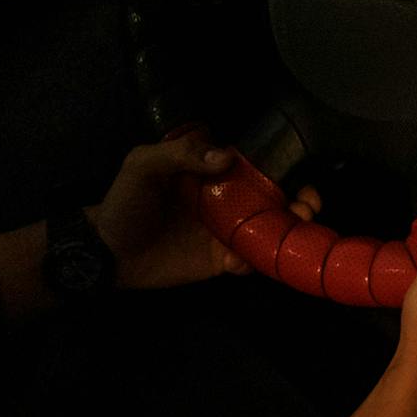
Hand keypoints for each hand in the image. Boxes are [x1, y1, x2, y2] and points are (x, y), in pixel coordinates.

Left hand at [92, 133, 321, 288]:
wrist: (106, 253)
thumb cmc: (125, 202)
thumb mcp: (143, 165)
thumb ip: (182, 154)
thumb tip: (227, 157)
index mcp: (211, 174)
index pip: (254, 166)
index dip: (281, 168)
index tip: (298, 173)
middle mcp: (225, 201)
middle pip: (272, 199)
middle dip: (299, 200)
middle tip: (309, 204)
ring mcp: (224, 232)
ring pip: (268, 230)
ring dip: (289, 229)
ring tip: (298, 227)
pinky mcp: (218, 261)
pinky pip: (248, 260)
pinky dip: (257, 260)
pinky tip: (248, 257)